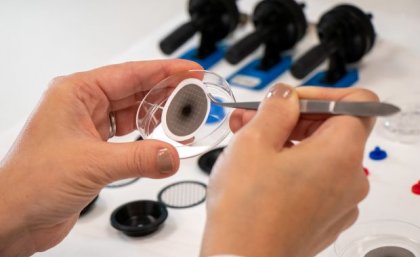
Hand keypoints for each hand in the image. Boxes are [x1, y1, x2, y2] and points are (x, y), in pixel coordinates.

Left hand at [0, 59, 200, 256]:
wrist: (14, 217)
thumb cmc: (30, 182)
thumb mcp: (92, 164)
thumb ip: (139, 159)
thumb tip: (171, 155)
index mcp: (75, 93)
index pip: (129, 73)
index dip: (164, 71)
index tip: (188, 70)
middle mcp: (82, 106)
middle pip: (133, 91)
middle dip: (165, 92)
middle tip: (193, 93)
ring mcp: (88, 128)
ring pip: (132, 114)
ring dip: (158, 116)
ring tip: (183, 116)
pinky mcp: (94, 149)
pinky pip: (128, 137)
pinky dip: (147, 139)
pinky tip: (162, 139)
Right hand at [201, 84, 376, 256]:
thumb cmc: (246, 212)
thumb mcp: (253, 141)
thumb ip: (276, 107)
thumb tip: (286, 95)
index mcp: (341, 154)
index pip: (356, 102)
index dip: (320, 95)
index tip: (291, 100)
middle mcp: (350, 180)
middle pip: (332, 129)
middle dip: (291, 118)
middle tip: (255, 118)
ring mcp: (339, 202)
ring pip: (318, 154)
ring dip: (286, 141)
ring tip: (247, 142)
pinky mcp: (324, 217)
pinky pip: (314, 179)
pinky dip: (290, 167)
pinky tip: (259, 169)